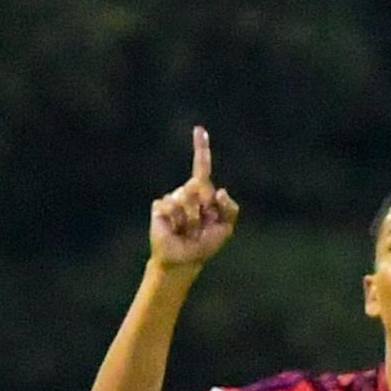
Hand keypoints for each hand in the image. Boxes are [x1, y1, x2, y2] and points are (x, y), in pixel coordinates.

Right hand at [150, 126, 238, 268]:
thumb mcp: (226, 227)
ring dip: (190, 219)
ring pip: (185, 199)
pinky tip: (174, 230)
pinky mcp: (159, 207)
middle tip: (199, 226)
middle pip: (198, 185)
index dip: (201, 148)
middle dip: (202, 207)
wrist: (184, 260)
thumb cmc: (205, 244)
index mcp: (203, 193)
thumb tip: (219, 191)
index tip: (200, 130)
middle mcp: (186, 192)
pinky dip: (176, 221)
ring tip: (187, 230)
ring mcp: (172, 199)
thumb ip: (230, 209)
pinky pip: (170, 207)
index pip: (202, 167)